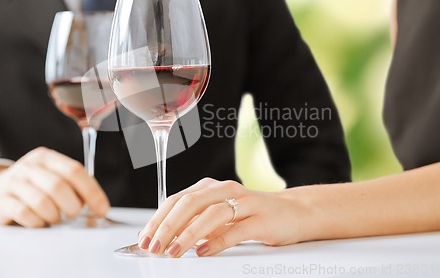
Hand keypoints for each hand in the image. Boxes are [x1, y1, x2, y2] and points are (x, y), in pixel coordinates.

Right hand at [0, 147, 109, 227]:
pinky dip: (37, 222)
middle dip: (72, 206)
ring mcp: (13, 182)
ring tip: (54, 217)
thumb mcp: (52, 177)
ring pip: (42, 202)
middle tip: (73, 214)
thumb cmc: (32, 186)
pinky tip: (39, 221)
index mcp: (47, 157)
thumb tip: (97, 206)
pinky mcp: (1, 200)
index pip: (75, 171)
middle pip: (58, 186)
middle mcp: (29, 166)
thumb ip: (74, 187)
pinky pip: (25, 214)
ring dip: (54, 216)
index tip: (102, 208)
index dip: (92, 192)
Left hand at [137, 178, 304, 256]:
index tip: (145, 238)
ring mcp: (245, 203)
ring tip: (173, 251)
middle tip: (153, 246)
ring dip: (187, 234)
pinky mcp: (261, 219)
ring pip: (210, 215)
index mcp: (211, 187)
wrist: (294, 211)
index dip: (158, 219)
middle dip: (167, 226)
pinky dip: (216, 242)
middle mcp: (226, 189)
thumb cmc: (252, 214)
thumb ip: (196, 222)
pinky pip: (235, 230)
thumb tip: (165, 238)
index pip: (177, 199)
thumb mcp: (221, 215)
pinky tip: (203, 252)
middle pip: (190, 204)